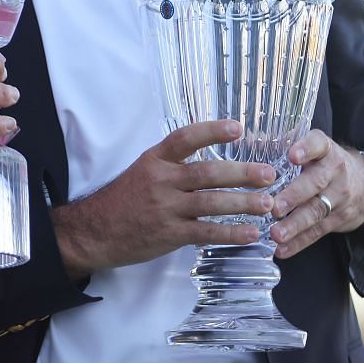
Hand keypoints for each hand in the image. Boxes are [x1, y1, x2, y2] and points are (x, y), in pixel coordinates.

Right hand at [51, 120, 276, 279]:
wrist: (94, 231)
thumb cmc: (123, 200)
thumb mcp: (143, 171)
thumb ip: (173, 165)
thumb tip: (213, 162)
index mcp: (155, 159)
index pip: (185, 138)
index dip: (212, 132)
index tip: (238, 128)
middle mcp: (161, 180)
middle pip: (207, 173)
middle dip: (242, 173)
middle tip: (269, 174)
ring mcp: (165, 208)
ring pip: (211, 203)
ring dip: (243, 203)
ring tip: (269, 203)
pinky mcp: (169, 234)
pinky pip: (205, 232)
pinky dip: (230, 233)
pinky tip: (251, 233)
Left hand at [268, 130, 363, 258]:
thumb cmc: (325, 163)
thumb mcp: (313, 149)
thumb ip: (283, 144)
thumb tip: (247, 141)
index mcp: (326, 150)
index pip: (318, 144)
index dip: (306, 149)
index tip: (292, 155)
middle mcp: (335, 172)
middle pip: (315, 183)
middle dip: (294, 196)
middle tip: (275, 207)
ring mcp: (340, 197)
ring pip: (316, 211)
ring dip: (294, 225)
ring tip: (276, 234)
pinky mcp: (339, 219)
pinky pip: (318, 232)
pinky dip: (299, 242)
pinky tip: (282, 250)